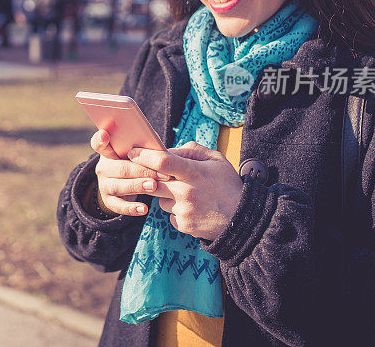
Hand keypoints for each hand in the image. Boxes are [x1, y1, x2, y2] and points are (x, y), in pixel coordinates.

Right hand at [90, 129, 170, 215]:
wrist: (125, 183)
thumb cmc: (135, 162)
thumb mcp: (136, 153)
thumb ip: (144, 147)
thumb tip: (159, 146)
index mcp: (109, 151)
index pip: (99, 143)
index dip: (100, 139)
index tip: (105, 134)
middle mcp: (103, 167)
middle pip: (119, 168)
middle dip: (141, 170)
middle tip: (160, 173)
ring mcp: (104, 184)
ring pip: (119, 186)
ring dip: (137, 186)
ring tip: (153, 186)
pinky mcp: (108, 200)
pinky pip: (118, 206)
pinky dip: (131, 208)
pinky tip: (144, 209)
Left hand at [127, 141, 243, 240]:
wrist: (242, 219)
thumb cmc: (227, 185)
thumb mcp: (216, 160)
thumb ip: (192, 150)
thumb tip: (169, 149)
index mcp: (193, 172)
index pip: (161, 161)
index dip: (143, 155)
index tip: (132, 152)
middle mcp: (186, 192)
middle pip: (152, 182)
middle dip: (150, 178)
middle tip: (156, 175)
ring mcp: (183, 210)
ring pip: (159, 199)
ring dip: (166, 195)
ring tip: (187, 194)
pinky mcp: (183, 225)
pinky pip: (168, 214)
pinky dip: (175, 210)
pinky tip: (191, 208)